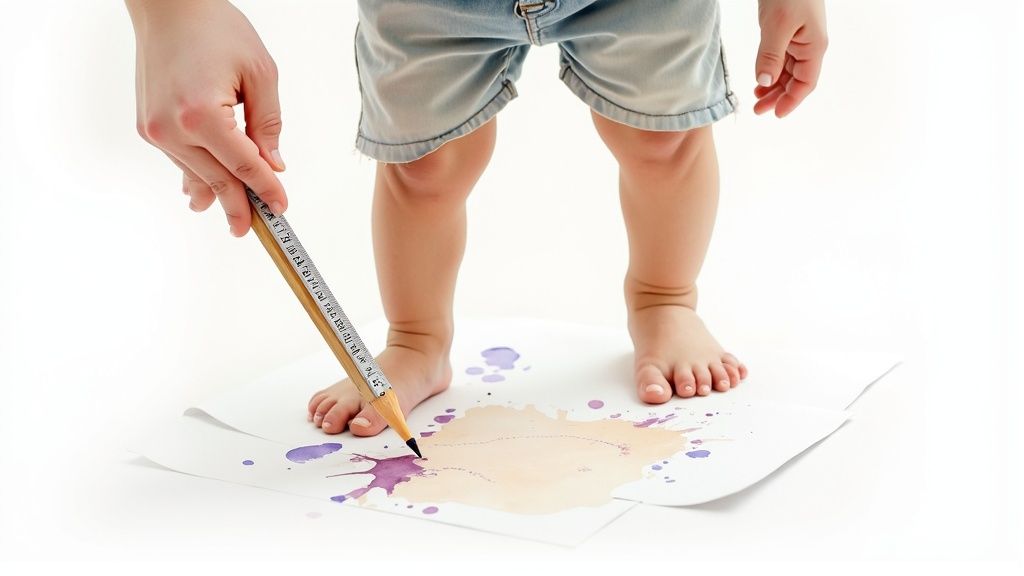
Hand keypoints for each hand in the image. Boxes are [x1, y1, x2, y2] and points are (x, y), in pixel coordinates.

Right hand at [127, 0, 286, 236]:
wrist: (168, 5)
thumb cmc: (217, 29)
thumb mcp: (259, 72)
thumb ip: (267, 124)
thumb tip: (273, 165)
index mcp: (204, 115)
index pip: (246, 166)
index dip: (267, 190)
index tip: (282, 207)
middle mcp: (173, 128)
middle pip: (217, 180)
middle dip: (238, 207)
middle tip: (252, 230)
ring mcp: (156, 130)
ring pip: (196, 174)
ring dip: (216, 195)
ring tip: (231, 220)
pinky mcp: (147, 125)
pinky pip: (179, 160)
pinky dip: (195, 175)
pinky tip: (201, 194)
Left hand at [753, 0, 827, 117]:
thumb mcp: (777, 25)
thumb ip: (770, 55)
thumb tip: (765, 81)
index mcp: (814, 47)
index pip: (806, 83)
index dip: (791, 101)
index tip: (775, 115)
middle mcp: (810, 46)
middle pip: (796, 80)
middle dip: (778, 96)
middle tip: (757, 110)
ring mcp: (799, 39)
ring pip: (787, 71)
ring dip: (772, 85)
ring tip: (755, 97)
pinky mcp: (788, 32)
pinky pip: (781, 58)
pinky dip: (770, 70)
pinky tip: (759, 79)